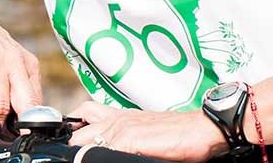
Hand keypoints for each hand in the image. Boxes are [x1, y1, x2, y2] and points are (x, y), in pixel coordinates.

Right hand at [0, 0, 41, 124]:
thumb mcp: (7, 58)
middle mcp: (14, 62)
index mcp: (27, 63)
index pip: (38, 103)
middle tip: (5, 134)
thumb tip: (18, 118)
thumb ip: (15, 84)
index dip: (31, 123)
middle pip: (25, 106)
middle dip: (17, 126)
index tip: (22, 134)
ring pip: (0, 105)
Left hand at [67, 101, 226, 161]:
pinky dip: (100, 157)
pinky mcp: (129, 139)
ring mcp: (121, 128)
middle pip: (78, 131)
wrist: (201, 128)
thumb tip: (112, 149)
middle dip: (74, 145)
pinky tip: (101, 161)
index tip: (70, 142)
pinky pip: (105, 150)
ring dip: (83, 152)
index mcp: (118, 116)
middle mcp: (116, 119)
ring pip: (85, 141)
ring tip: (84, 159)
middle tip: (74, 157)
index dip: (73, 130)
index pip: (83, 114)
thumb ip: (125, 136)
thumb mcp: (144, 130)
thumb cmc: (179, 132)